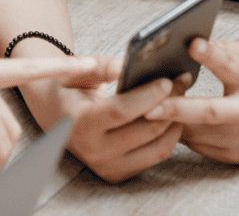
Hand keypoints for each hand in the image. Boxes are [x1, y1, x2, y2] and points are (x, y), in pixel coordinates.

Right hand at [38, 56, 185, 182]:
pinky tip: (172, 114)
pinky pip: (156, 155)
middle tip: (182, 81)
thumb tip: (125, 65)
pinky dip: (169, 135)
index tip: (168, 80)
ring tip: (180, 96)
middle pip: (146, 130)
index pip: (122, 111)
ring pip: (158, 147)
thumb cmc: (69, 90)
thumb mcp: (77, 72)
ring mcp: (107, 167)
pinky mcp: (119, 174)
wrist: (56, 118)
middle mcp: (93, 151)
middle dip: (170, 104)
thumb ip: (100, 67)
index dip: (149, 95)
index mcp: (79, 124)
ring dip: (175, 121)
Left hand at [143, 38, 238, 162]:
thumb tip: (184, 44)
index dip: (211, 55)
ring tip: (146, 110)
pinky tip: (165, 123)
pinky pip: (195, 145)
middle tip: (148, 107)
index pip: (231, 66)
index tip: (192, 44)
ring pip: (195, 133)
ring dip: (168, 123)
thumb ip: (221, 50)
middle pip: (210, 112)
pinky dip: (178, 133)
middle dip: (177, 110)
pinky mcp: (232, 155)